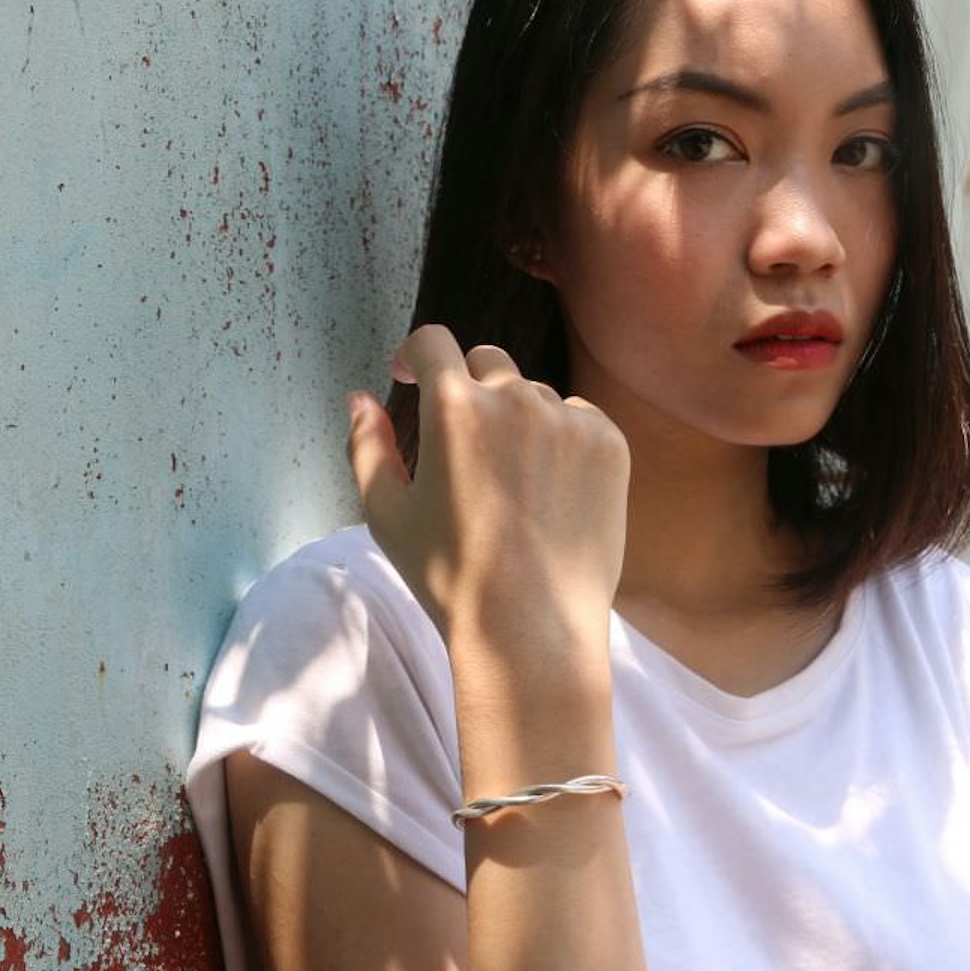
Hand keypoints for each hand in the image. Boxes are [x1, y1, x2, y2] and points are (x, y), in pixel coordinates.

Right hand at [345, 324, 630, 689]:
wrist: (531, 628)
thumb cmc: (448, 576)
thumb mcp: (386, 512)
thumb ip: (367, 444)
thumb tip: (360, 398)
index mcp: (453, 406)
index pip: (433, 342)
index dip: (416, 355)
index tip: (412, 377)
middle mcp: (514, 397)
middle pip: (486, 361)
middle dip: (467, 388)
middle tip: (464, 445)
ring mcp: (569, 418)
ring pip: (534, 394)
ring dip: (516, 419)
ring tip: (511, 485)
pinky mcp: (609, 444)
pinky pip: (578, 419)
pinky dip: (561, 441)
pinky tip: (549, 493)